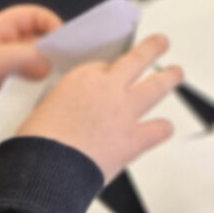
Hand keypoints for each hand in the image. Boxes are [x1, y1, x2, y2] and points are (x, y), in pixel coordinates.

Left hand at [0, 5, 61, 133]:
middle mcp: (5, 47)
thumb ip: (24, 58)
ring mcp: (4, 70)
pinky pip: (27, 89)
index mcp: (0, 30)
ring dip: (47, 77)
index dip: (53, 24)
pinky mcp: (2, 92)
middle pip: (40, 44)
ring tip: (64, 88)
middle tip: (74, 68)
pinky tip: (47, 103)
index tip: (68, 42)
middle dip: (56, 53)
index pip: (34, 16)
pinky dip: (36, 94)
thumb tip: (49, 67)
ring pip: (35, 68)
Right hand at [15, 34, 183, 181]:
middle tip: (161, 43)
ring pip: (156, 86)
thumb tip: (71, 116)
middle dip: (152, 49)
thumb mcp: (44, 109)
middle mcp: (108, 89)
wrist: (46, 169)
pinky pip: (158, 129)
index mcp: (81, 78)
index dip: (105, 72)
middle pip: (137, 59)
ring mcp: (125, 112)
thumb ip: (64, 105)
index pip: (101, 66)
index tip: (107, 75)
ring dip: (170, 77)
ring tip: (177, 72)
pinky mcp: (135, 139)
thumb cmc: (36, 143)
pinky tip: (164, 128)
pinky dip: (162, 128)